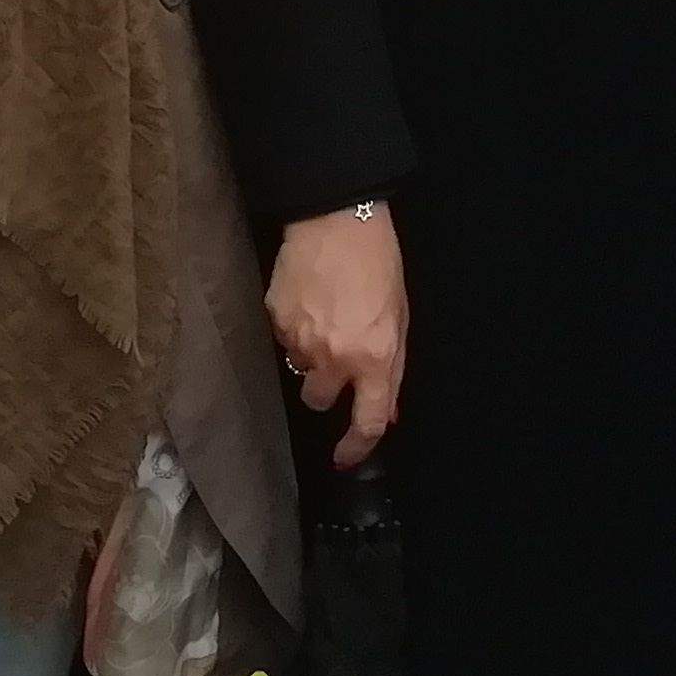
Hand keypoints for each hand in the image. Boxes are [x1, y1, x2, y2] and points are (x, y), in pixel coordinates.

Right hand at [269, 205, 407, 468]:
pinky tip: (306, 300)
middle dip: (325, 389)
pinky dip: (293, 328)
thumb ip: (392, 368)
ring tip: (321, 317)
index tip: (346, 458)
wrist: (337, 218)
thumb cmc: (377, 263)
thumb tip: (385, 410)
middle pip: (319, 402)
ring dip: (309, 355)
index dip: (356, 448)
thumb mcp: (400, 317)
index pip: (367, 421)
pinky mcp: (275, 318)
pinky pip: (282, 338)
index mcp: (375, 357)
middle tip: (332, 360)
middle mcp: (335, 356)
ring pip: (298, 369)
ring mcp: (300, 339)